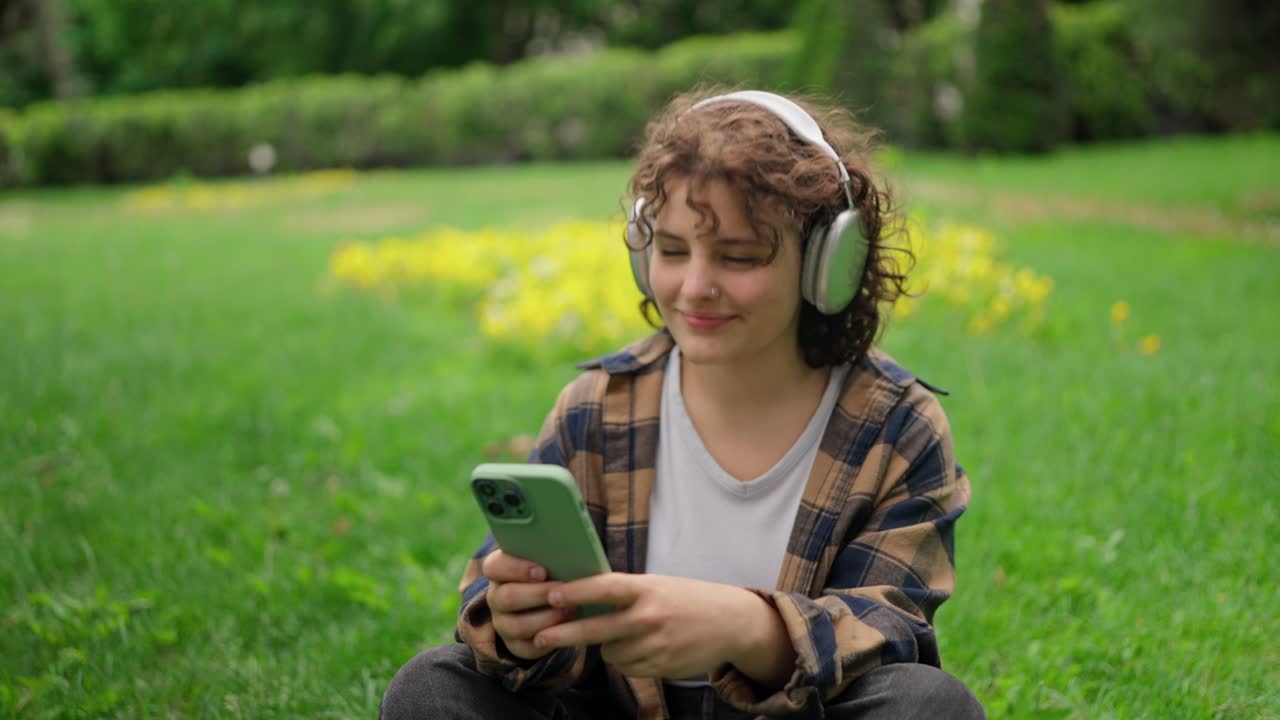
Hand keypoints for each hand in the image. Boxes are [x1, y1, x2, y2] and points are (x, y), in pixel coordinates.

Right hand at [482, 550, 574, 660]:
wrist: (553, 603)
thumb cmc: (552, 572)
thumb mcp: (548, 559)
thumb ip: (550, 553)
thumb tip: (569, 546)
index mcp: (499, 571)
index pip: (493, 566)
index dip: (516, 568)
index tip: (542, 571)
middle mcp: (496, 598)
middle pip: (507, 597)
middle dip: (538, 594)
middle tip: (564, 589)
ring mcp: (504, 624)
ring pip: (517, 625)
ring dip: (547, 617)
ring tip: (572, 608)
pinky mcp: (517, 645)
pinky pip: (528, 647)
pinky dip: (549, 639)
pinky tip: (567, 629)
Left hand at [531, 573, 774, 679]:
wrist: (732, 622)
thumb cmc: (688, 599)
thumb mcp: (658, 586)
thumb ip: (626, 592)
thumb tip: (582, 598)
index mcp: (647, 589)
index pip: (604, 587)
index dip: (576, 591)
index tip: (551, 593)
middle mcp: (649, 616)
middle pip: (596, 628)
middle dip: (565, 633)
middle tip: (541, 635)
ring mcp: (655, 644)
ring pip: (610, 652)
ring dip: (607, 647)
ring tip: (625, 635)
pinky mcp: (661, 666)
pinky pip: (626, 667)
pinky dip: (625, 660)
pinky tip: (641, 648)